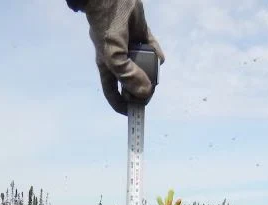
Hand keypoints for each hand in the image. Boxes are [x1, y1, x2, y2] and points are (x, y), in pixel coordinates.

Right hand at [70, 0, 164, 114]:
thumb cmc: (107, 27)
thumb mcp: (114, 55)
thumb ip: (128, 75)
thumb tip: (145, 92)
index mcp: (108, 68)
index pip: (114, 94)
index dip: (122, 106)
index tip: (134, 114)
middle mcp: (120, 61)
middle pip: (132, 83)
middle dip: (141, 89)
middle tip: (149, 91)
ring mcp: (131, 49)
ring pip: (143, 68)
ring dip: (150, 72)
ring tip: (154, 72)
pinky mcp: (142, 35)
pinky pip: (152, 49)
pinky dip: (157, 55)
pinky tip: (160, 59)